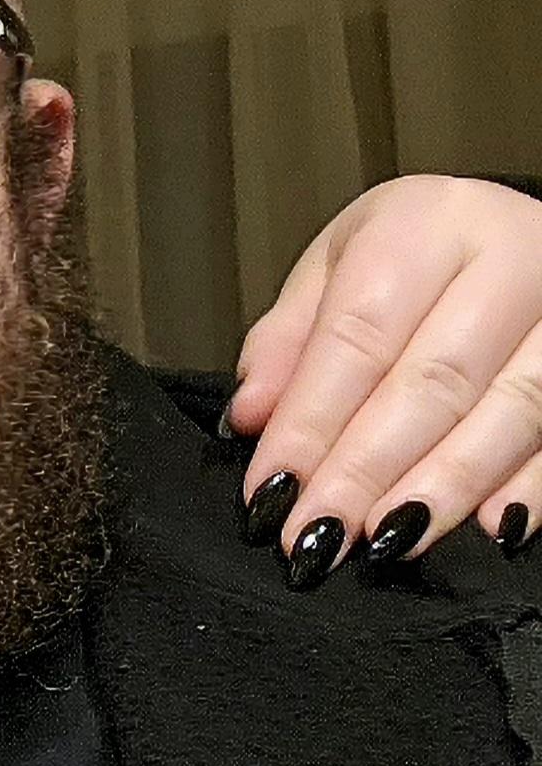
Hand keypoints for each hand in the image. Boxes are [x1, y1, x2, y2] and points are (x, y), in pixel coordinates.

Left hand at [228, 176, 541, 576]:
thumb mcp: (337, 270)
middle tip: (317, 534)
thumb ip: (289, 341)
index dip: (312, 420)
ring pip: (514, 407)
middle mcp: (513, 256)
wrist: (518, 237)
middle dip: (368, 467)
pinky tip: (494, 527)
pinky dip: (533, 483)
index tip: (273, 489)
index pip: (359, 334)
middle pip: (436, 377)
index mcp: (427, 225)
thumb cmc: (415, 261)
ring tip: (387, 540)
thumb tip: (252, 416)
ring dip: (447, 484)